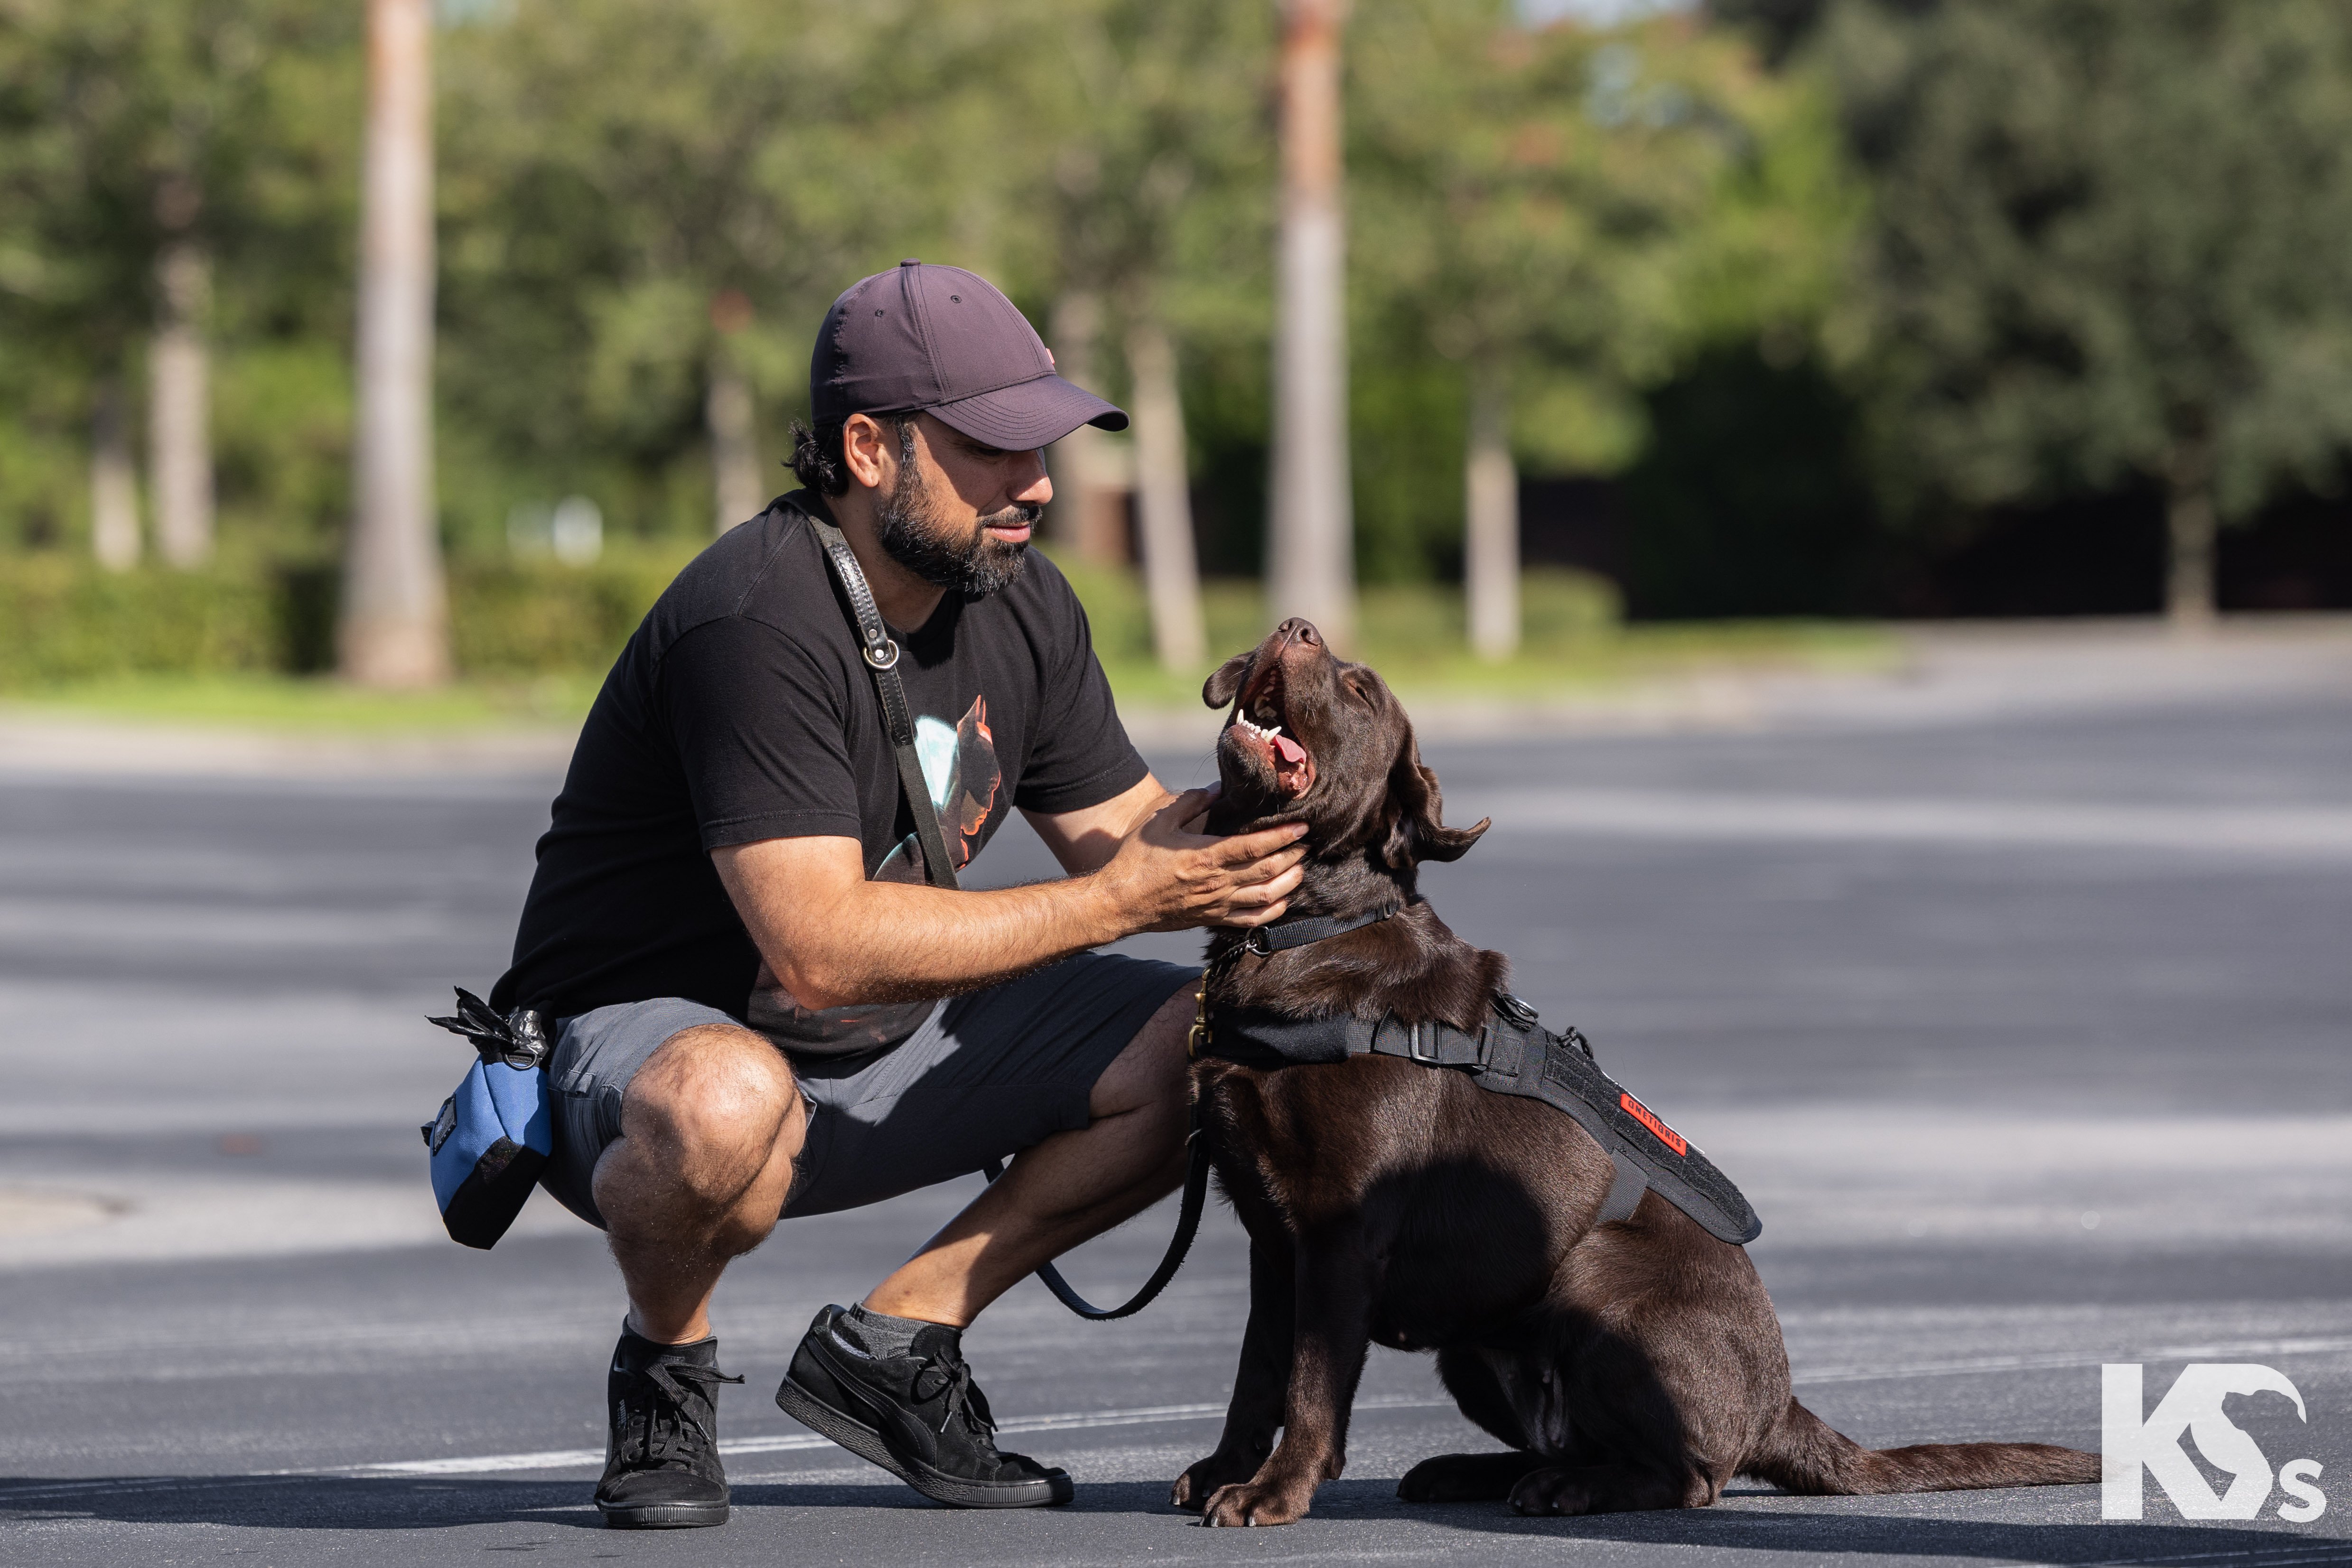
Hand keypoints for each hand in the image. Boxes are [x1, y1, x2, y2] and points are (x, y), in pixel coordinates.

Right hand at [1095, 786, 1307, 934]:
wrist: (1118, 903)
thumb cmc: (1135, 860)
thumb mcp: (1159, 822)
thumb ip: (1190, 803)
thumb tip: (1218, 789)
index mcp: (1204, 856)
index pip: (1255, 845)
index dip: (1282, 836)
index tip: (1301, 826)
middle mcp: (1215, 883)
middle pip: (1267, 870)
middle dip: (1293, 855)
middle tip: (1307, 843)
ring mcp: (1216, 904)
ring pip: (1265, 897)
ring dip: (1289, 882)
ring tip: (1301, 867)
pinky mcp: (1211, 919)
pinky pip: (1251, 920)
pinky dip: (1272, 911)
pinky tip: (1282, 899)